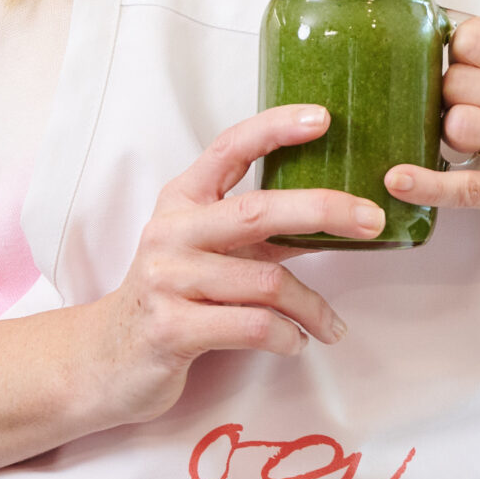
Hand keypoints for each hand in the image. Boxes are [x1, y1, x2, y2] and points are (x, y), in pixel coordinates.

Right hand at [85, 104, 385, 425]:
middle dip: (324, 210)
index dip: (276, 128)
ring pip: (266, 281)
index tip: (323, 118)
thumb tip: (336, 216)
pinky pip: (253, 326)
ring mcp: (167, 280)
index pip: (230, 148)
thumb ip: (256, 230)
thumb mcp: (207, 251)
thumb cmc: (173, 297)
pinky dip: (287, 337)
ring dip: (312, 307)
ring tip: (331, 326)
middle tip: (373, 219)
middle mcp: (172, 232)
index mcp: (182, 201)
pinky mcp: (171, 329)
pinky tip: (295, 343)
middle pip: (259, 210)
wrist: (106, 360)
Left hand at [383, 16, 479, 271]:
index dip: (455, 53)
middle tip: (460, 109)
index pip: (478, 37)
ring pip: (463, 124)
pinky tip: (398, 180)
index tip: (460, 67)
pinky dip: (426, 185)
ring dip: (446, 133)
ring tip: (460, 140)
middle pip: (460, 80)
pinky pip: (466, 187)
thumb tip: (441, 37)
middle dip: (446, 95)